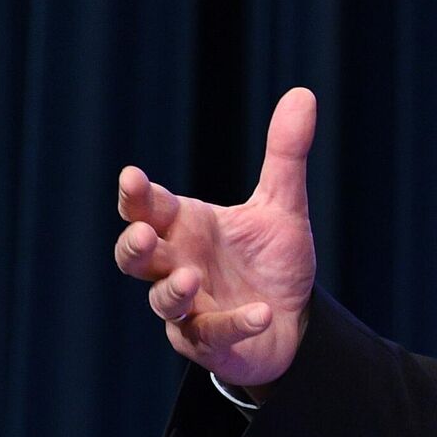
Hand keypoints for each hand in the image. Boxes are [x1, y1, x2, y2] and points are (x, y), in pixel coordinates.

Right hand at [113, 88, 318, 387]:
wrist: (293, 318)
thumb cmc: (271, 260)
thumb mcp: (282, 205)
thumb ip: (285, 154)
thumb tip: (304, 93)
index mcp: (186, 227)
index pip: (149, 208)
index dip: (137, 195)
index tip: (133, 177)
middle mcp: (177, 265)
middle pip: (137, 257)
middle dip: (133, 245)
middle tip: (141, 234)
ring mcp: (188, 308)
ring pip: (163, 302)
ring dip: (171, 290)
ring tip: (188, 276)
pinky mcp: (210, 342)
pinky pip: (214, 335)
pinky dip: (235, 323)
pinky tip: (259, 313)